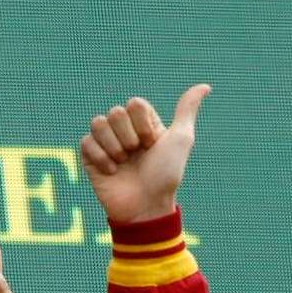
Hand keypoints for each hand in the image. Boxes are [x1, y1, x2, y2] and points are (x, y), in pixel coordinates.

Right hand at [80, 87, 209, 224]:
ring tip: (123, 164)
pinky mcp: (90, 157)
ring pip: (98, 123)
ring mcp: (105, 143)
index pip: (134, 104)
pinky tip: (112, 172)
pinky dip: (100, 158)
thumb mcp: (181, 139)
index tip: (152, 145)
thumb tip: (205, 86)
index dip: (143, 125)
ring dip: (113, 147)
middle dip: (128, 138)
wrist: (145, 206)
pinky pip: (86, 142)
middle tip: (137, 156)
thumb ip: (187, 110)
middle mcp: (123, 130)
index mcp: (143, 123)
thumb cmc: (166, 175)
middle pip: (115, 112)